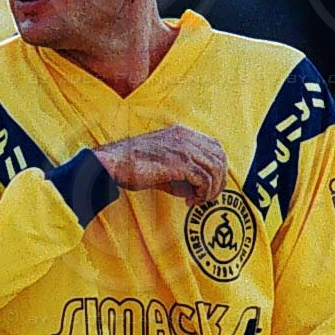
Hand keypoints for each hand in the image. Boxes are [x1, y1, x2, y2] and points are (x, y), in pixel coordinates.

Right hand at [93, 125, 226, 203]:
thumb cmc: (133, 166)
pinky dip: (202, 194)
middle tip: (207, 197)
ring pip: (215, 169)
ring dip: (211, 190)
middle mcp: (186, 137)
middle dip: (219, 181)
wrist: (114, 163)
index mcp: (182, 133)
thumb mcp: (163, 165)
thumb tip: (198, 191)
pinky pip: (204, 180)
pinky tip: (189, 201)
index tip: (208, 186)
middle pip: (221, 157)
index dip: (218, 169)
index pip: (216, 147)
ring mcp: (184, 148)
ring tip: (198, 201)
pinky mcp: (179, 162)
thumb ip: (183, 172)